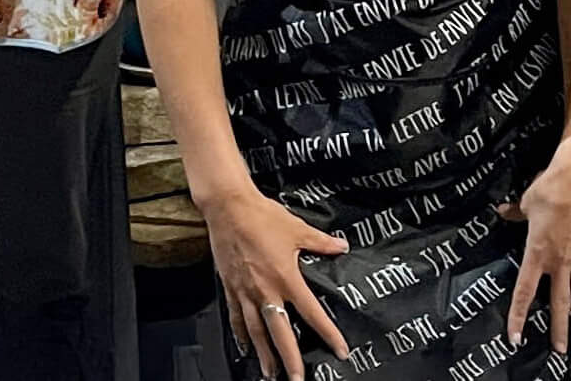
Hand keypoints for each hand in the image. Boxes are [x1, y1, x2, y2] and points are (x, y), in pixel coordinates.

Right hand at [202, 185, 349, 380]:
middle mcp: (265, 290)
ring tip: (270, 373)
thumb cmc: (262, 216)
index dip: (328, 333)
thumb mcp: (298, 229)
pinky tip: (245, 347)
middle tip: (297, 379)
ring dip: (265, 355)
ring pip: (256, 331)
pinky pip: (236, 317)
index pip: (311, 313)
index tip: (339, 350)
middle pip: (280, 333)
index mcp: (286, 278)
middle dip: (290, 359)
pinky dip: (241, 335)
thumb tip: (341, 247)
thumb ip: (321, 243)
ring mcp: (245, 292)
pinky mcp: (230, 287)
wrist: (228, 207)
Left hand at [500, 136, 570, 350]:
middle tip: (559, 349)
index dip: (519, 315)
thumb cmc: (551, 185)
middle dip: (559, 328)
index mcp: (538, 252)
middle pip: (560, 302)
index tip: (516, 337)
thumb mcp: (526, 201)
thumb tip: (505, 213)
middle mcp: (562, 258)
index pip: (526, 291)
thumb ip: (517, 214)